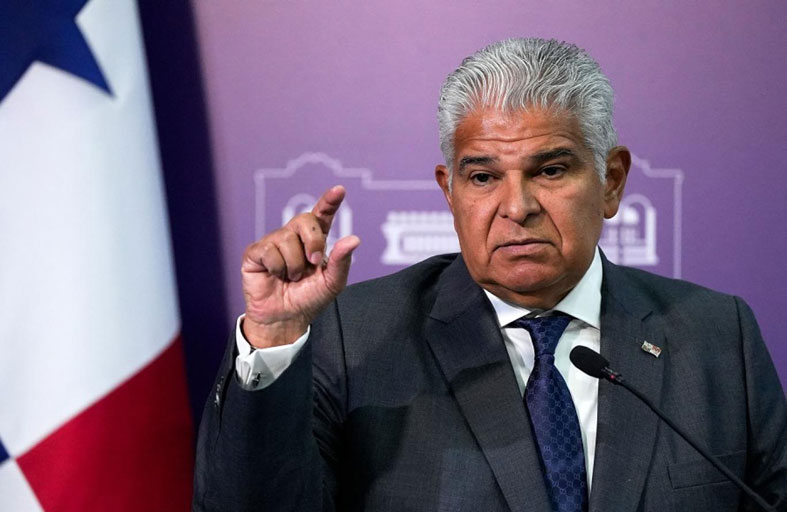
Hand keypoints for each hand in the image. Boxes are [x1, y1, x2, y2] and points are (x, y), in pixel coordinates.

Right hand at [240, 185, 359, 347]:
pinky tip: (275, 276)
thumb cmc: (308, 299)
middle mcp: (293, 237)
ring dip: (294, 265)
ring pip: (286, 239)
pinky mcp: (256, 252)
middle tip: (313, 263)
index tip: (339, 190)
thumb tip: (354, 238)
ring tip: (292, 277)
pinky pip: (269, 250)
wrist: (285, 318)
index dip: (329, 201)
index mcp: (315, 241)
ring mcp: (273, 242)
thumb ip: (342, 261)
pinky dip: (277, 268)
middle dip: (313, 241)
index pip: (322, 215)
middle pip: (304, 220)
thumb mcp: (332, 284)